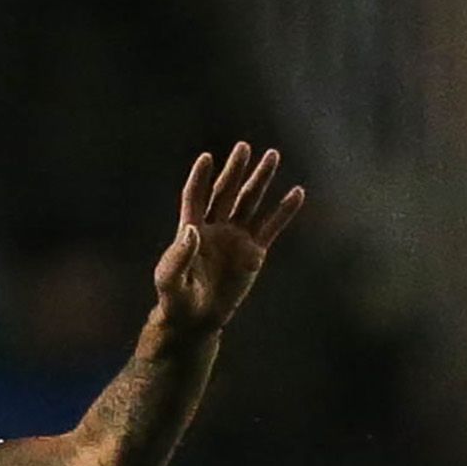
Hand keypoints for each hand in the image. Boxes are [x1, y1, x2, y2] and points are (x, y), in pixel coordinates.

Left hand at [153, 142, 304, 331]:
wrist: (197, 318)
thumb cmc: (176, 298)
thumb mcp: (170, 279)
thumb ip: (178, 256)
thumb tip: (192, 230)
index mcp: (190, 229)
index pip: (196, 197)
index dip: (201, 178)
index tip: (207, 158)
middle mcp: (215, 227)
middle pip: (226, 192)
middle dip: (235, 170)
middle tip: (244, 147)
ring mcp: (235, 237)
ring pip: (250, 202)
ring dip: (260, 180)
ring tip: (272, 155)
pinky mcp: (254, 252)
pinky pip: (271, 226)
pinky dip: (284, 211)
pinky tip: (297, 193)